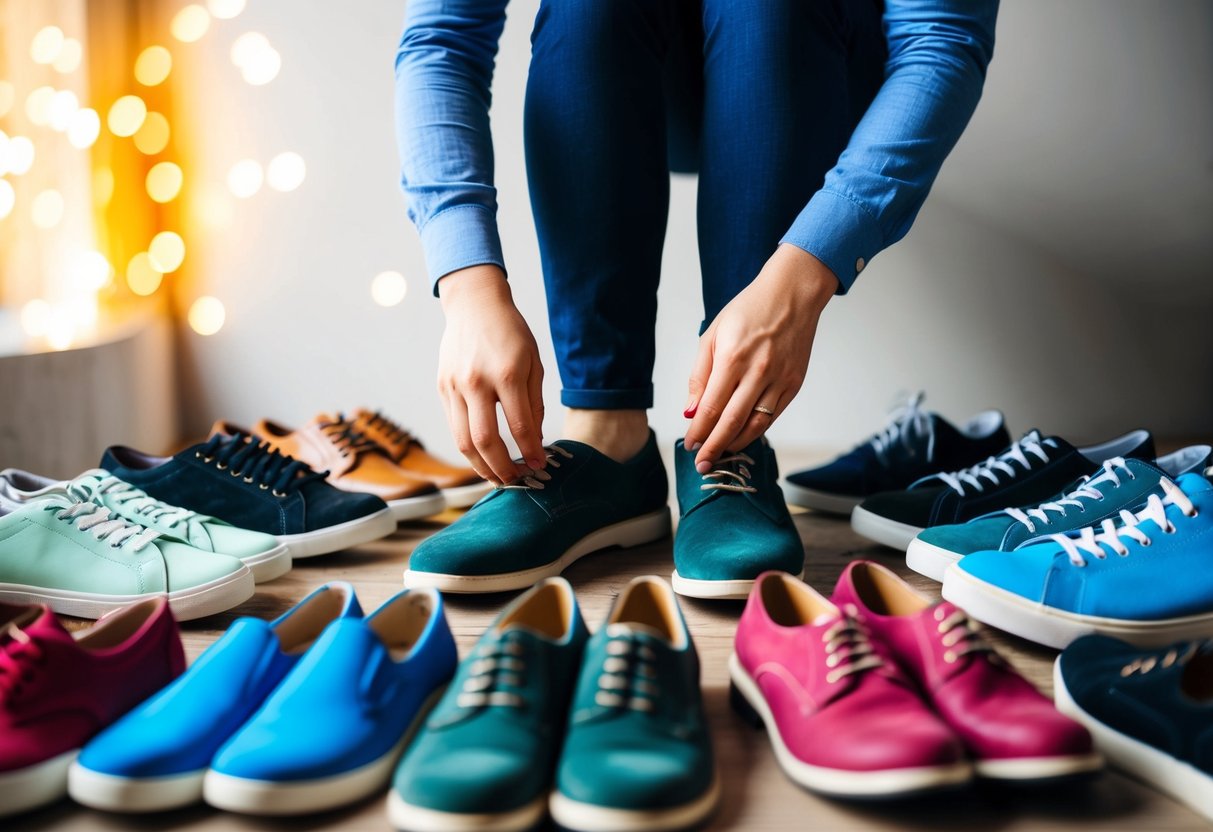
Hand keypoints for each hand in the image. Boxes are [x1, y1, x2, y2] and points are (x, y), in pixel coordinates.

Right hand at [437, 265, 545, 484]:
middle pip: (485, 440)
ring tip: (496, 477)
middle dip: (502, 468)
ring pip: (463, 440)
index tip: (539, 466)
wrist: (475, 305)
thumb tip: (535, 440)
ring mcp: (455, 386)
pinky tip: (481, 456)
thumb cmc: (510, 333)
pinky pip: (454, 427)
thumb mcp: (534, 362)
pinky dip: (468, 447)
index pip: (519, 425)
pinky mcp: (442, 388)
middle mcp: (476, 382)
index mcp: (506, 373)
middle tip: (515, 480)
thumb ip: (534, 402)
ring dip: (480, 465)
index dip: (531, 451)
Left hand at [684, 244, 836, 472]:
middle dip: (713, 447)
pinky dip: (756, 431)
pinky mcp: (794, 383)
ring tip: (720, 455)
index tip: (689, 445)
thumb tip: (691, 410)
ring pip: (755, 424)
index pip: (711, 407)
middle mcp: (758, 372)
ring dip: (735, 444)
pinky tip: (742, 438)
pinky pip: (773, 415)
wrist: (792, 295)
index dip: (698, 431)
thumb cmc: (748, 310)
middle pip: (731, 422)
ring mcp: (779, 380)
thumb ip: (700, 375)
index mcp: (732, 359)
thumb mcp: (713, 335)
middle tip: (701, 465)